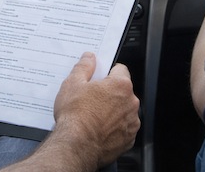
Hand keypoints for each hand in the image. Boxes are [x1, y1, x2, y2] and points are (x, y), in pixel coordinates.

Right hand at [52, 52, 139, 168]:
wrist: (76, 146)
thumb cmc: (75, 116)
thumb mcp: (73, 83)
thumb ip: (84, 67)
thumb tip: (89, 58)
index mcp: (121, 85)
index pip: (120, 70)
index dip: (107, 72)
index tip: (98, 78)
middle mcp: (131, 103)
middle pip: (122, 91)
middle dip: (110, 93)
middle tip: (91, 98)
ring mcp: (132, 122)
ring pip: (124, 110)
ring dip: (114, 111)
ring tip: (94, 116)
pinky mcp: (129, 139)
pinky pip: (124, 128)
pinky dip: (115, 128)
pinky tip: (100, 129)